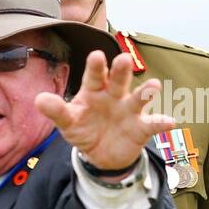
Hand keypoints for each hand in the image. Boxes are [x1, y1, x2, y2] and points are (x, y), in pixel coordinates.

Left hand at [35, 50, 172, 171]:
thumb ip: (56, 111)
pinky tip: (169, 121)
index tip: (97, 55)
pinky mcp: (141, 127)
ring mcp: (130, 110)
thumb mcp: (68, 122)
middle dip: (122, 70)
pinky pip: (153, 124)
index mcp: (94, 91)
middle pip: (119, 80)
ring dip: (147, 92)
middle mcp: (114, 96)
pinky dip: (161, 122)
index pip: (94, 76)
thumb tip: (38, 99)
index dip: (96, 67)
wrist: (100, 153)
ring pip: (139, 97)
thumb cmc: (83, 129)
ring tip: (153, 86)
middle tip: (124, 59)